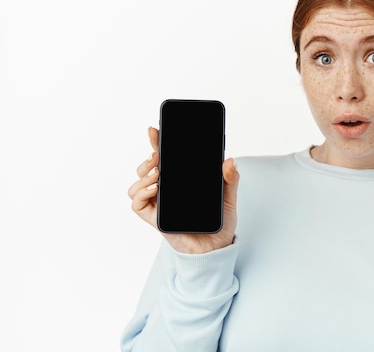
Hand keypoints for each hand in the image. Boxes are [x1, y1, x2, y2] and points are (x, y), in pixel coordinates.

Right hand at [127, 127, 238, 253]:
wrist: (216, 249)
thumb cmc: (219, 223)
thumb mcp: (228, 197)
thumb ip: (230, 179)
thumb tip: (230, 160)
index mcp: (180, 181)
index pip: (165, 158)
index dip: (157, 143)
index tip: (154, 130)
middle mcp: (166, 190)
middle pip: (147, 168)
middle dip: (149, 158)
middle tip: (159, 156)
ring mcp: (159, 204)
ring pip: (138, 184)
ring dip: (144, 174)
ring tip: (158, 172)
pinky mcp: (155, 219)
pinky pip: (138, 204)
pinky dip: (141, 193)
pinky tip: (155, 188)